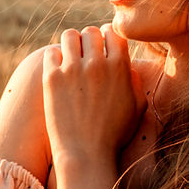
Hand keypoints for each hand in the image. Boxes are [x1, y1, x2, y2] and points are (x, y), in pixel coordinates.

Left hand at [43, 24, 146, 164]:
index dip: (107, 39)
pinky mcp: (52, 78)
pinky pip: (51, 53)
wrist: (85, 155)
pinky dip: (54, 58)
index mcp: (120, 67)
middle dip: (88, 41)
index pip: (113, 33)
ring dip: (70, 45)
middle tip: (84, 55)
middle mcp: (97, 64)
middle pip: (90, 32)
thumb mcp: (137, 110)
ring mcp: (73, 70)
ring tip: (70, 59)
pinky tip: (57, 71)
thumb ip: (136, 83)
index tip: (102, 48)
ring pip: (69, 36)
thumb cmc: (113, 136)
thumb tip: (129, 68)